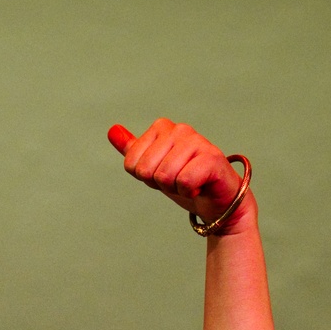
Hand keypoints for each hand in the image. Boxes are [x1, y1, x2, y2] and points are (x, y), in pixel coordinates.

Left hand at [108, 119, 248, 229]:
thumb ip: (133, 150)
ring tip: (190, 183)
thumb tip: (112, 130)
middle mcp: (179, 129)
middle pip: (145, 170)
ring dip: (175, 189)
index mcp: (162, 128)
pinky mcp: (212, 158)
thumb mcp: (153, 167)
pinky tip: (200, 186)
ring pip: (164, 176)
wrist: (218, 201)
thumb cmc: (187, 183)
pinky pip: (184, 181)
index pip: (131, 163)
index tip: (165, 175)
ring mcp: (197, 141)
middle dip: (160, 184)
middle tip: (179, 181)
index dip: (146, 178)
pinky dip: (189, 191)